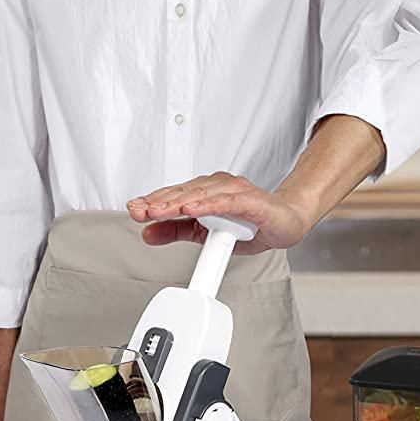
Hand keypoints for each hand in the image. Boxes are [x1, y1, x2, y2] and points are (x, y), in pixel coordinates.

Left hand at [126, 172, 315, 253]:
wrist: (286, 223)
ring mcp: (232, 191)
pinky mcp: (249, 200)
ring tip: (158, 211)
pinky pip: (225, 201)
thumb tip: (148, 233)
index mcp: (203, 193)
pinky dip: (207, 204)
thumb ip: (177, 231)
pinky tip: (192, 208)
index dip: (152, 203)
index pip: (172, 196)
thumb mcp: (205, 233)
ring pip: (200, 194)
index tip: (133, 210)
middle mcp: (215, 187)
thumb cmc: (250, 223)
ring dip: (177, 202)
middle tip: (138, 211)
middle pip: (182, 193)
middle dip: (158, 203)